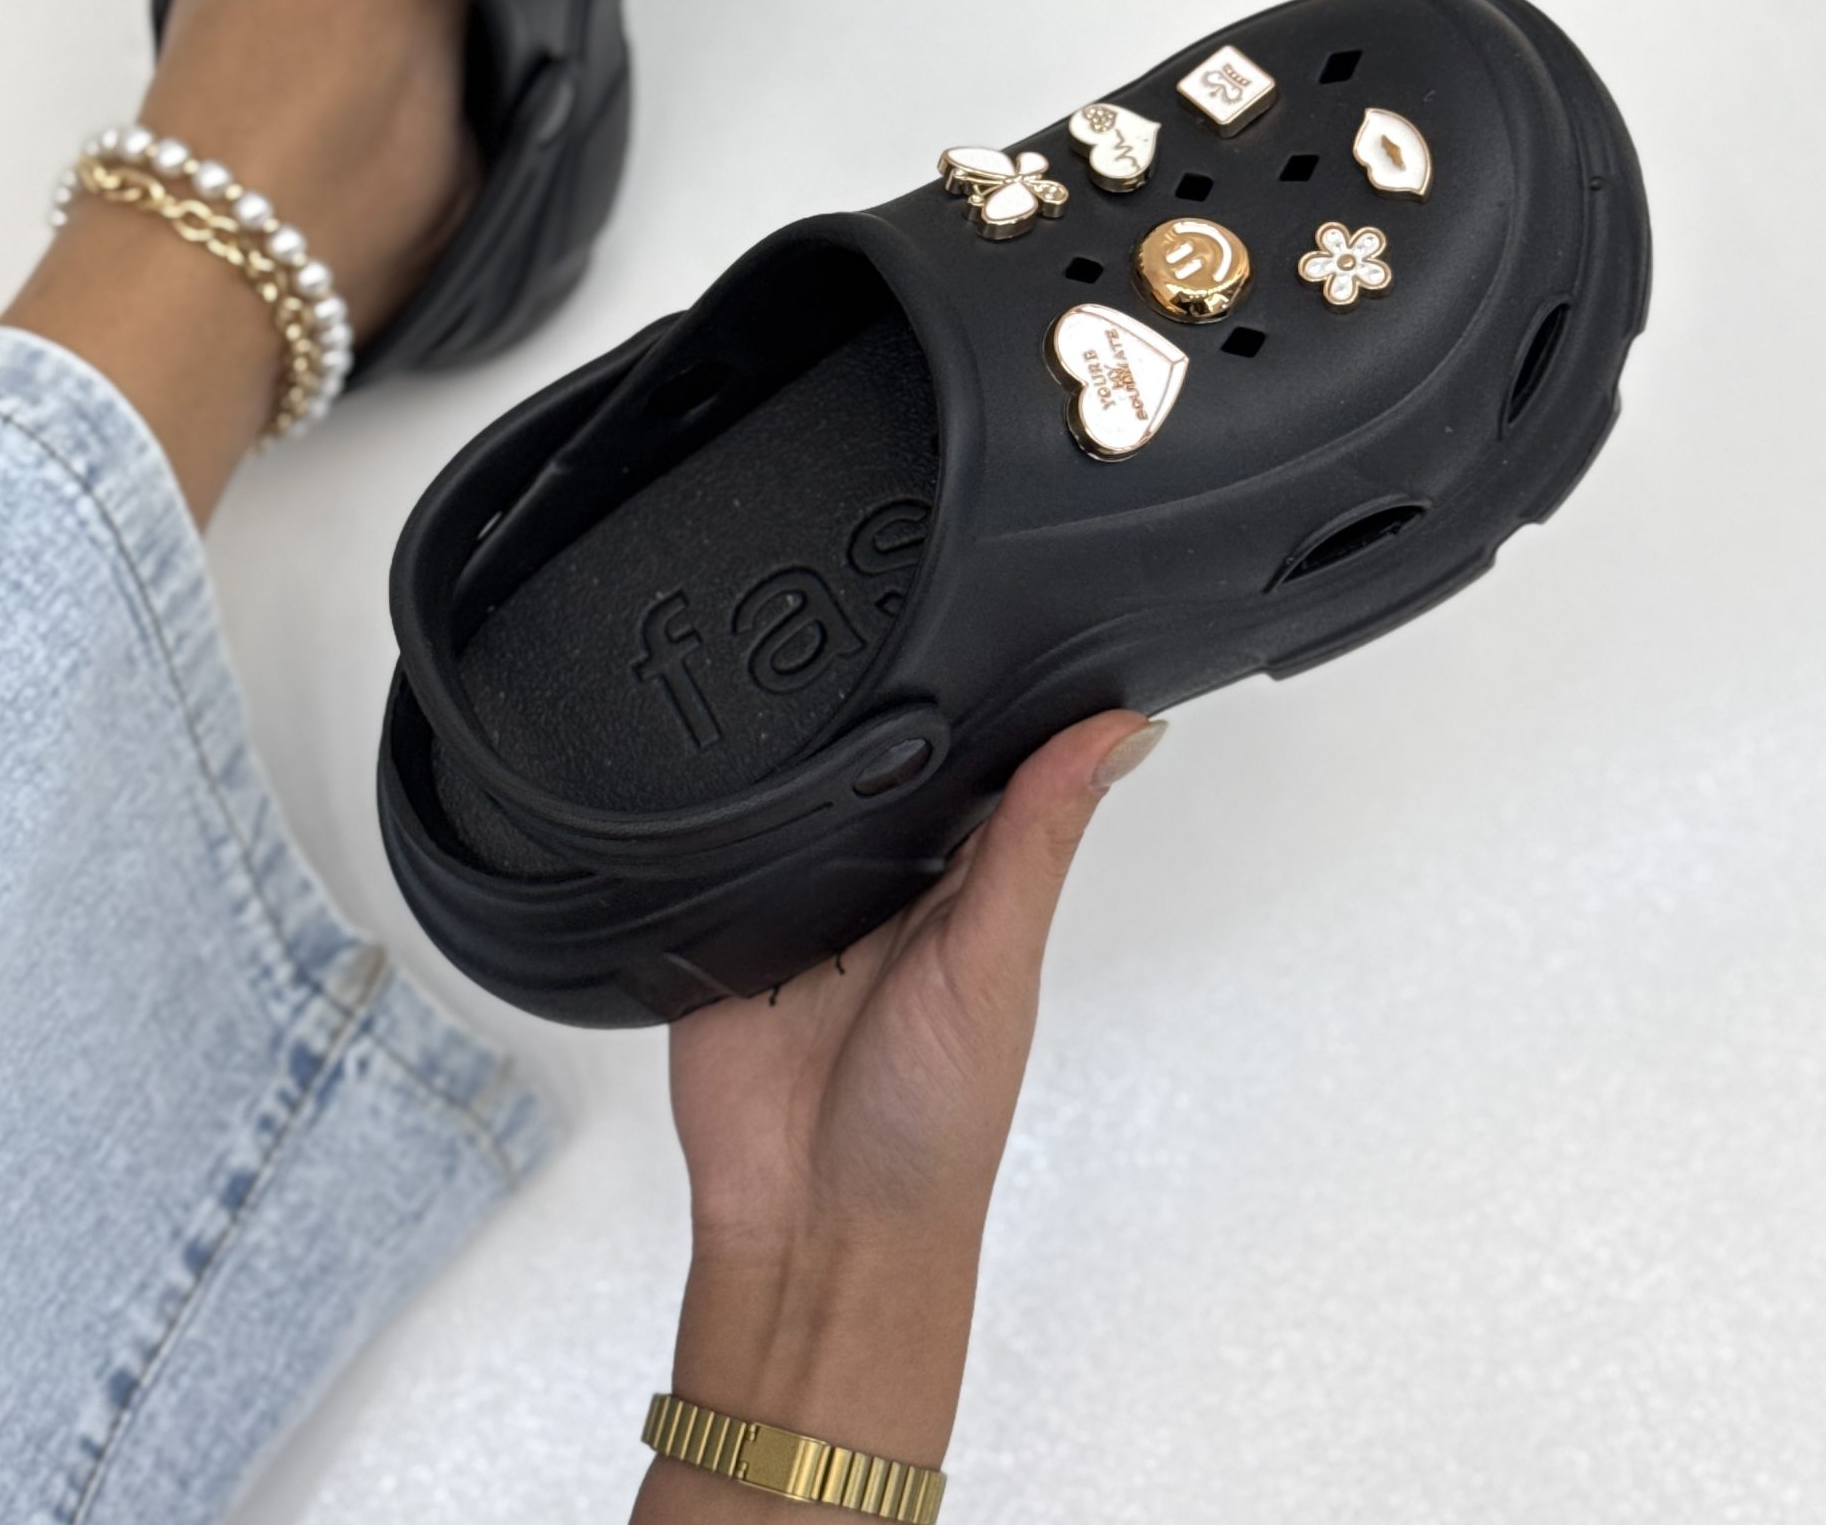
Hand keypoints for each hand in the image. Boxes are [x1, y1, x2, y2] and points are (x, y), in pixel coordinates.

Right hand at [634, 710, 1165, 1518]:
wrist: (811, 1227)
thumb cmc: (933, 1125)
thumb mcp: (996, 964)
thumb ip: (1038, 840)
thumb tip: (1123, 733)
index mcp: (967, 873)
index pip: (983, 750)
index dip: (989, 681)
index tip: (996, 599)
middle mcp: (885, 876)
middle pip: (872, 755)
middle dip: (862, 705)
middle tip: (858, 638)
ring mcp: (798, 895)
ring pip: (785, 786)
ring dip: (779, 761)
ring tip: (779, 717)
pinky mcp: (717, 922)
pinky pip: (702, 844)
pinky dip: (703, 817)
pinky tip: (710, 789)